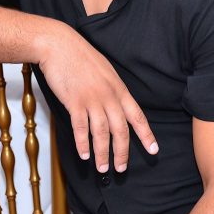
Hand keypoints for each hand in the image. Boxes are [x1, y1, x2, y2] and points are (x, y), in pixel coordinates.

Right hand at [35, 23, 157, 172]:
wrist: (59, 44)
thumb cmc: (80, 56)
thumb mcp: (104, 70)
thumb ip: (112, 89)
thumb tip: (115, 105)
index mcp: (118, 89)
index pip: (137, 116)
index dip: (146, 135)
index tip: (154, 150)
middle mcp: (108, 96)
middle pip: (120, 130)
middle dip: (122, 153)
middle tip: (121, 169)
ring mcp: (91, 99)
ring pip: (101, 133)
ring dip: (102, 154)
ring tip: (101, 168)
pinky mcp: (74, 101)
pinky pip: (81, 128)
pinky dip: (83, 144)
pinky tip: (84, 154)